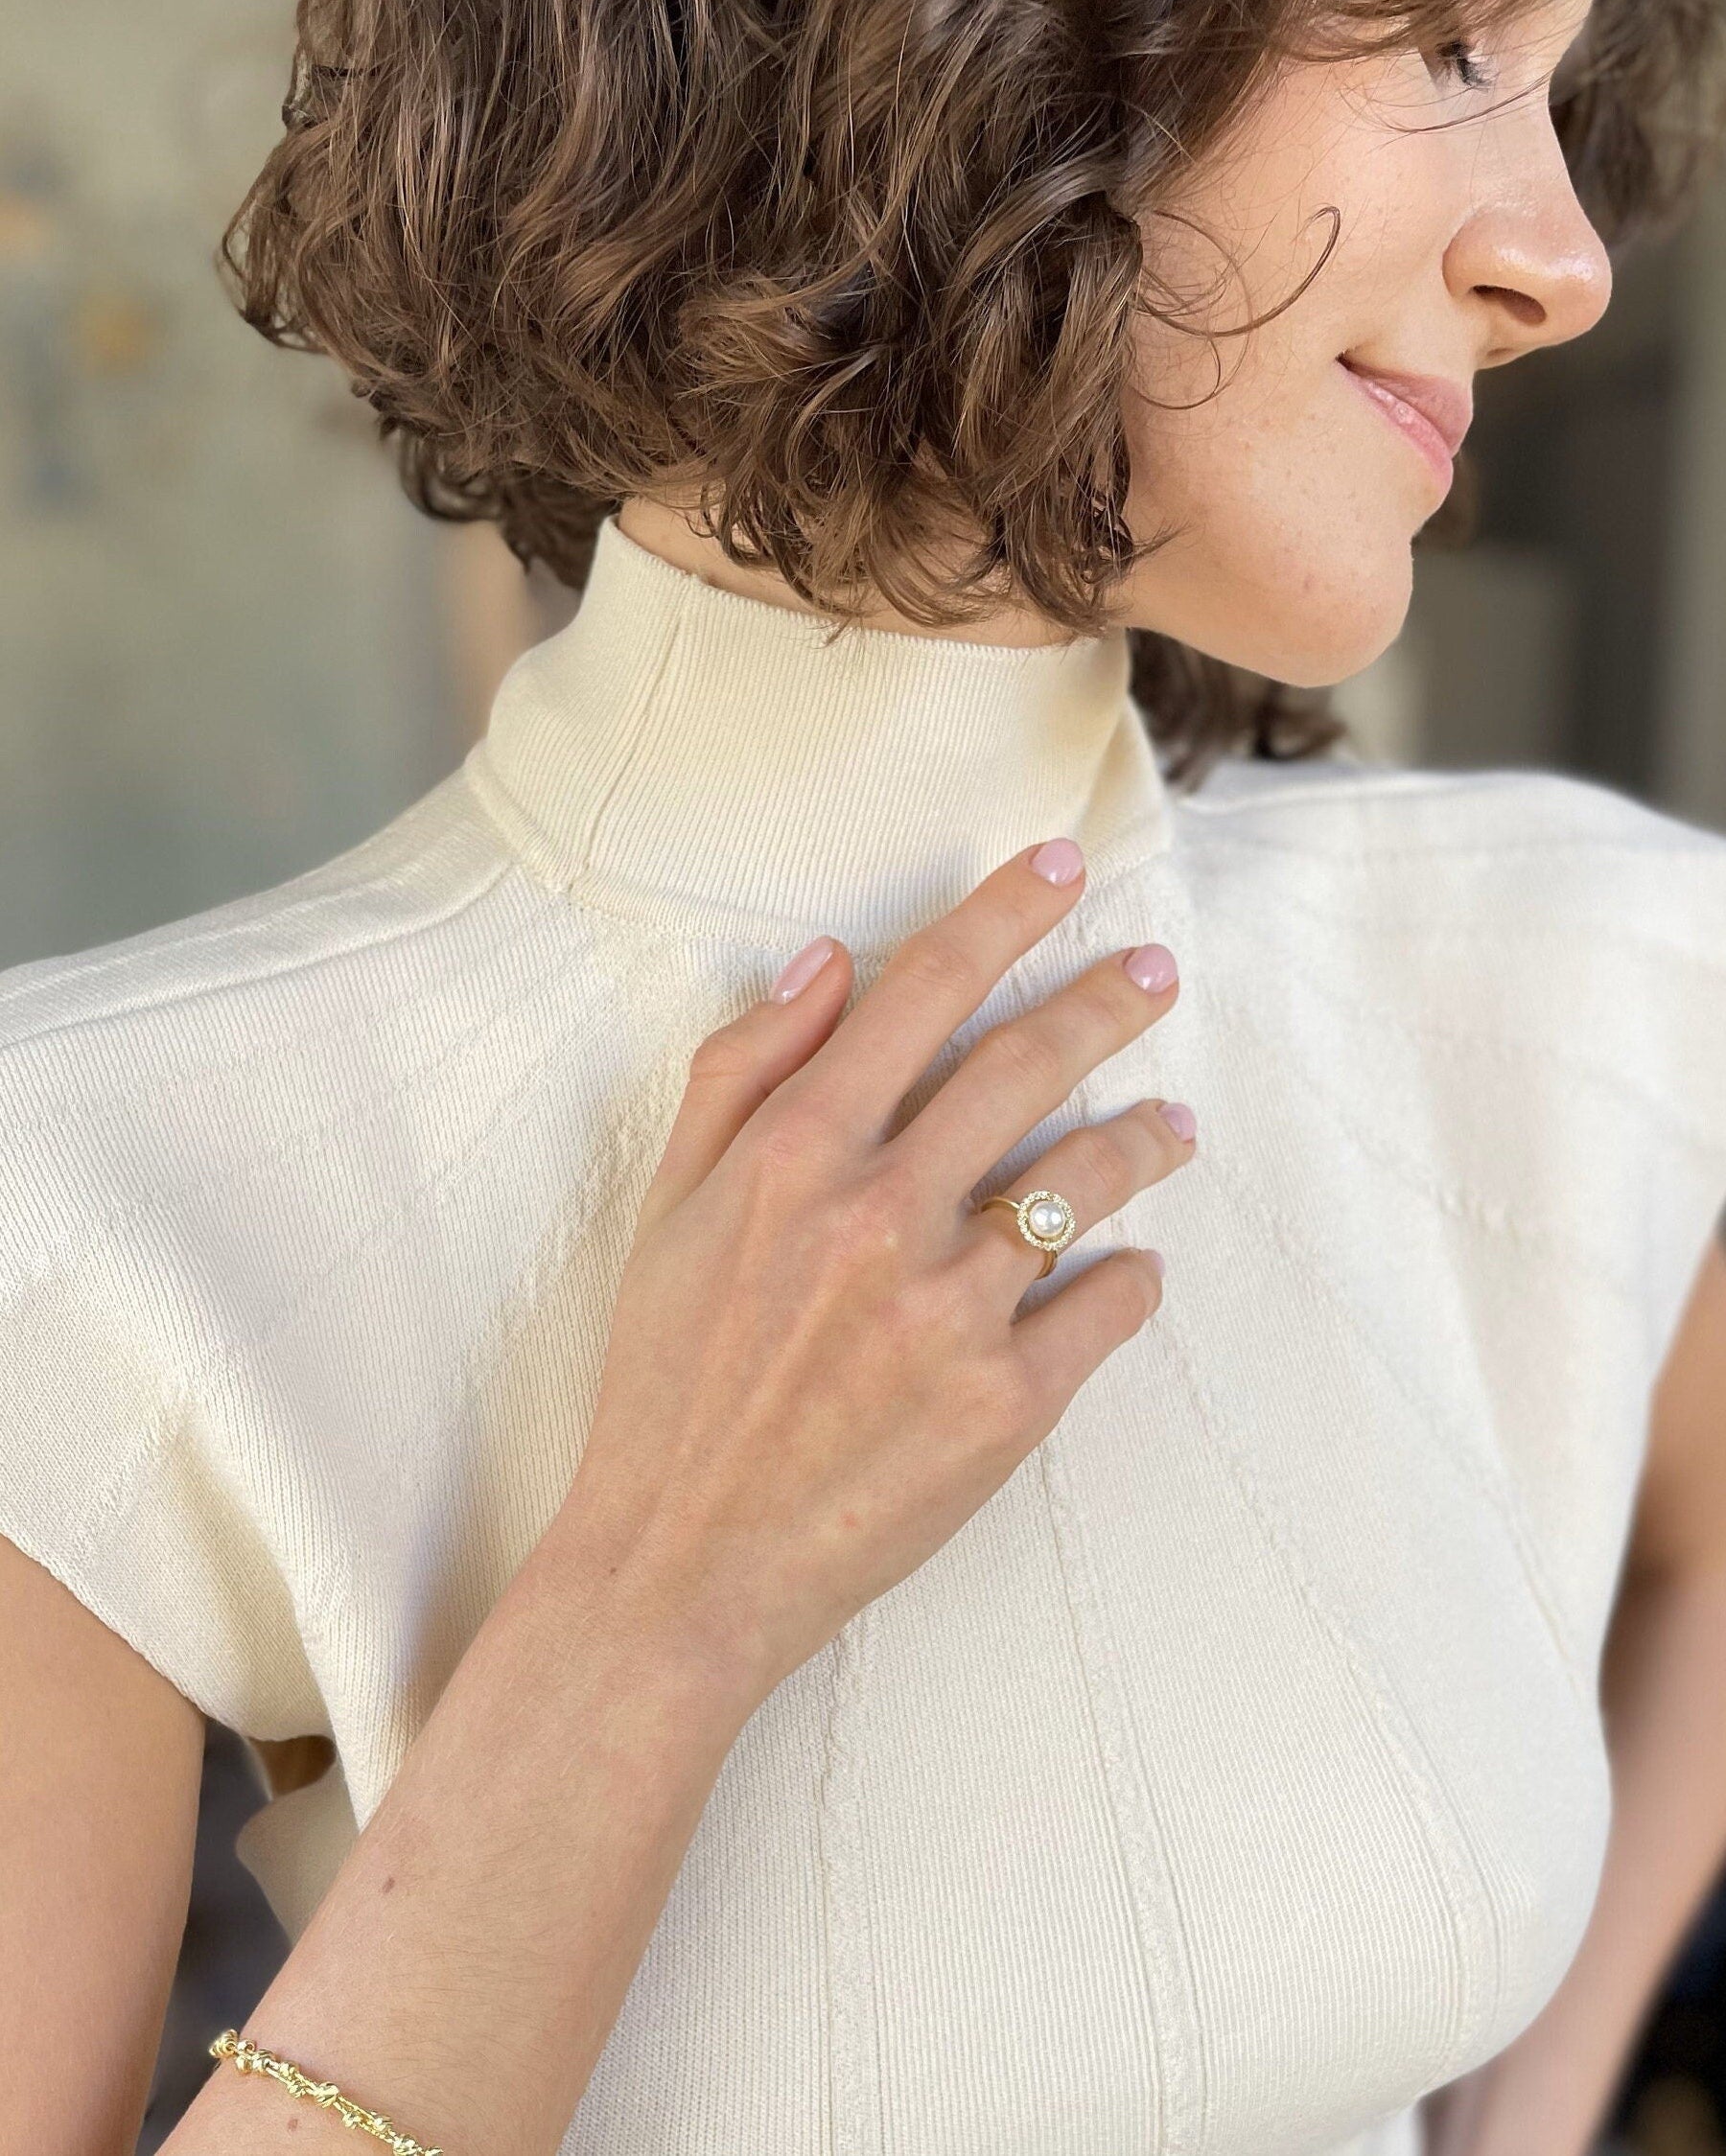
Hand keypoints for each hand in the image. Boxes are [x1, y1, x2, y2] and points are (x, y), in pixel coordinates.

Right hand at [559, 837, 1195, 1711]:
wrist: (680, 1564)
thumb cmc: (666, 1381)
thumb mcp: (669, 1209)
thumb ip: (742, 1071)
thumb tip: (830, 961)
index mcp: (793, 1154)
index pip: (921, 993)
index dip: (1001, 915)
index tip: (1063, 867)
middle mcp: (879, 1214)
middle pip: (1024, 1065)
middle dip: (1105, 1001)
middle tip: (1155, 974)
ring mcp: (948, 1310)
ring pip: (1083, 1183)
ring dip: (1144, 1138)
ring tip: (1174, 1126)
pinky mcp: (1003, 1405)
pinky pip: (1104, 1307)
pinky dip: (1132, 1280)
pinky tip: (1134, 1269)